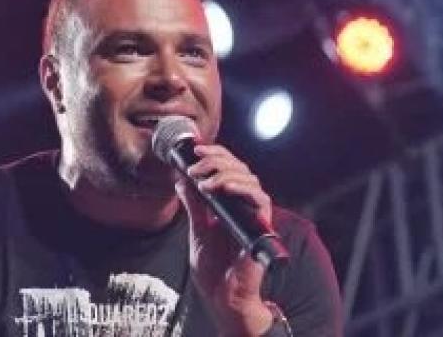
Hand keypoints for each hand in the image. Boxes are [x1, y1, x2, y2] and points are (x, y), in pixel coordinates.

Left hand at [176, 144, 274, 335]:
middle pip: (240, 167)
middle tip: (195, 166)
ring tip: (203, 181)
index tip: (195, 150)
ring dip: (224, 172)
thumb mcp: (197, 227)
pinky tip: (221, 187)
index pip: (228, 167)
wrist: (223, 293)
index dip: (215, 154)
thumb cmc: (214, 265)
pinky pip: (260, 198)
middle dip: (216, 160)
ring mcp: (254, 213)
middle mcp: (245, 204)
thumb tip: (180, 178)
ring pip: (250, 178)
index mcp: (231, 202)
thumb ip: (193, 203)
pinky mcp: (262, 224)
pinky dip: (241, 188)